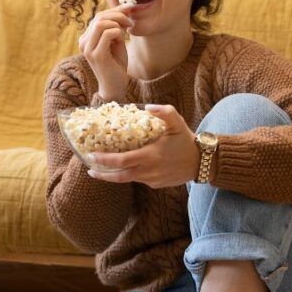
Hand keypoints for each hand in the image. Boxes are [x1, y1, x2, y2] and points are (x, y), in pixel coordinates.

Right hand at [78, 2, 135, 100]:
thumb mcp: (116, 41)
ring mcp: (88, 49)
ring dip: (117, 23)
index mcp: (86, 38)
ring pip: (101, 23)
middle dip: (118, 14)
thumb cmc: (116, 64)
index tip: (130, 8)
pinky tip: (123, 39)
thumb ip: (116, 26)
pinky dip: (118, 33)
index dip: (115, 9)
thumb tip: (125, 8)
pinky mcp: (96, 55)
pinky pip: (107, 34)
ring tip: (127, 30)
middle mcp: (84, 42)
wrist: (115, 86)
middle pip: (99, 17)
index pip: (99, 16)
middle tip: (130, 21)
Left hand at [86, 104, 201, 187]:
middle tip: (90, 168)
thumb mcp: (177, 122)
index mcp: (150, 155)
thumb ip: (163, 112)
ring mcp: (152, 179)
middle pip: (120, 176)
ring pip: (128, 179)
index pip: (121, 160)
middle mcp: (149, 170)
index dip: (105, 160)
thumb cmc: (186, 140)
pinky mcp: (156, 184)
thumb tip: (148, 107)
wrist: (201, 162)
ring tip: (103, 168)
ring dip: (114, 174)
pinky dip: (131, 174)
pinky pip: (139, 179)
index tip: (92, 156)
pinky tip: (127, 167)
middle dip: (103, 173)